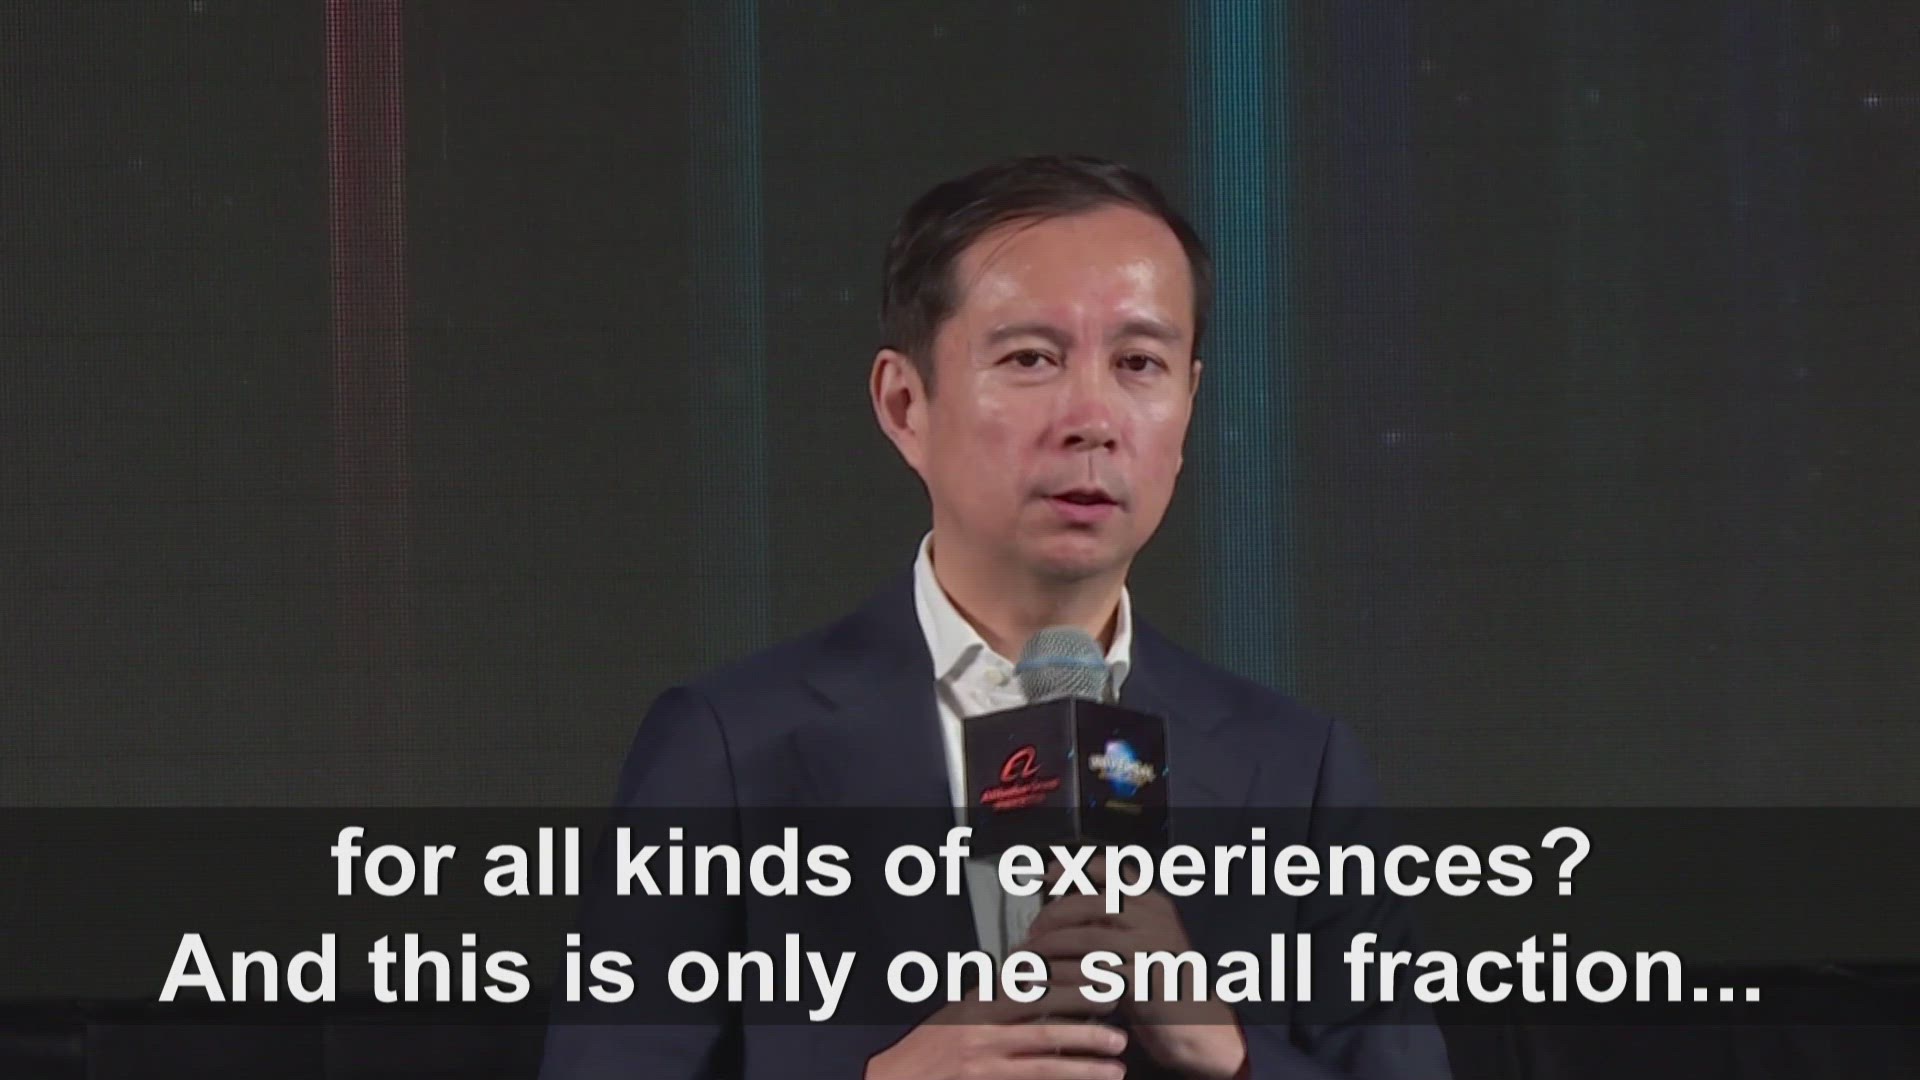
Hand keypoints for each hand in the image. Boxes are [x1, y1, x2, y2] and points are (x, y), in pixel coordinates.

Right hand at [864, 970, 1128, 1079]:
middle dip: (1086, 1025)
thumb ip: (996, 1002)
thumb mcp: (959, 1016)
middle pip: (1044, 1023)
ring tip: (1115, 1067)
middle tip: (1120, 1027)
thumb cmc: (927, 1052)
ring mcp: (982, 1066)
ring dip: (1084, 1066)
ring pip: (1043, 1064)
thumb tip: (1037, 986)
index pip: (1029, 987)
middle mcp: (980, 1034)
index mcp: (978, 1006)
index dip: (1069, 983)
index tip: (1099, 979)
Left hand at [1021, 855, 1247, 1079]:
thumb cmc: (1161, 985)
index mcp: (1154, 904)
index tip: (1046, 873)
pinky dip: (1062, 976)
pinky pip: (1091, 972)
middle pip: (1091, 903)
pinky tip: (1045, 983)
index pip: (1111, 871)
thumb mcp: (1141, 941)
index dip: (1073, 869)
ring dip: (1050, 948)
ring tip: (1028, 959)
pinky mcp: (1141, 980)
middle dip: (1053, 915)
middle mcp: (1154, 919)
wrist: (1199, 1026)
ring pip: (1086, 937)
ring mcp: (1150, 948)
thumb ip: (1112, 920)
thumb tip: (1064, 899)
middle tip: (1031, 932)